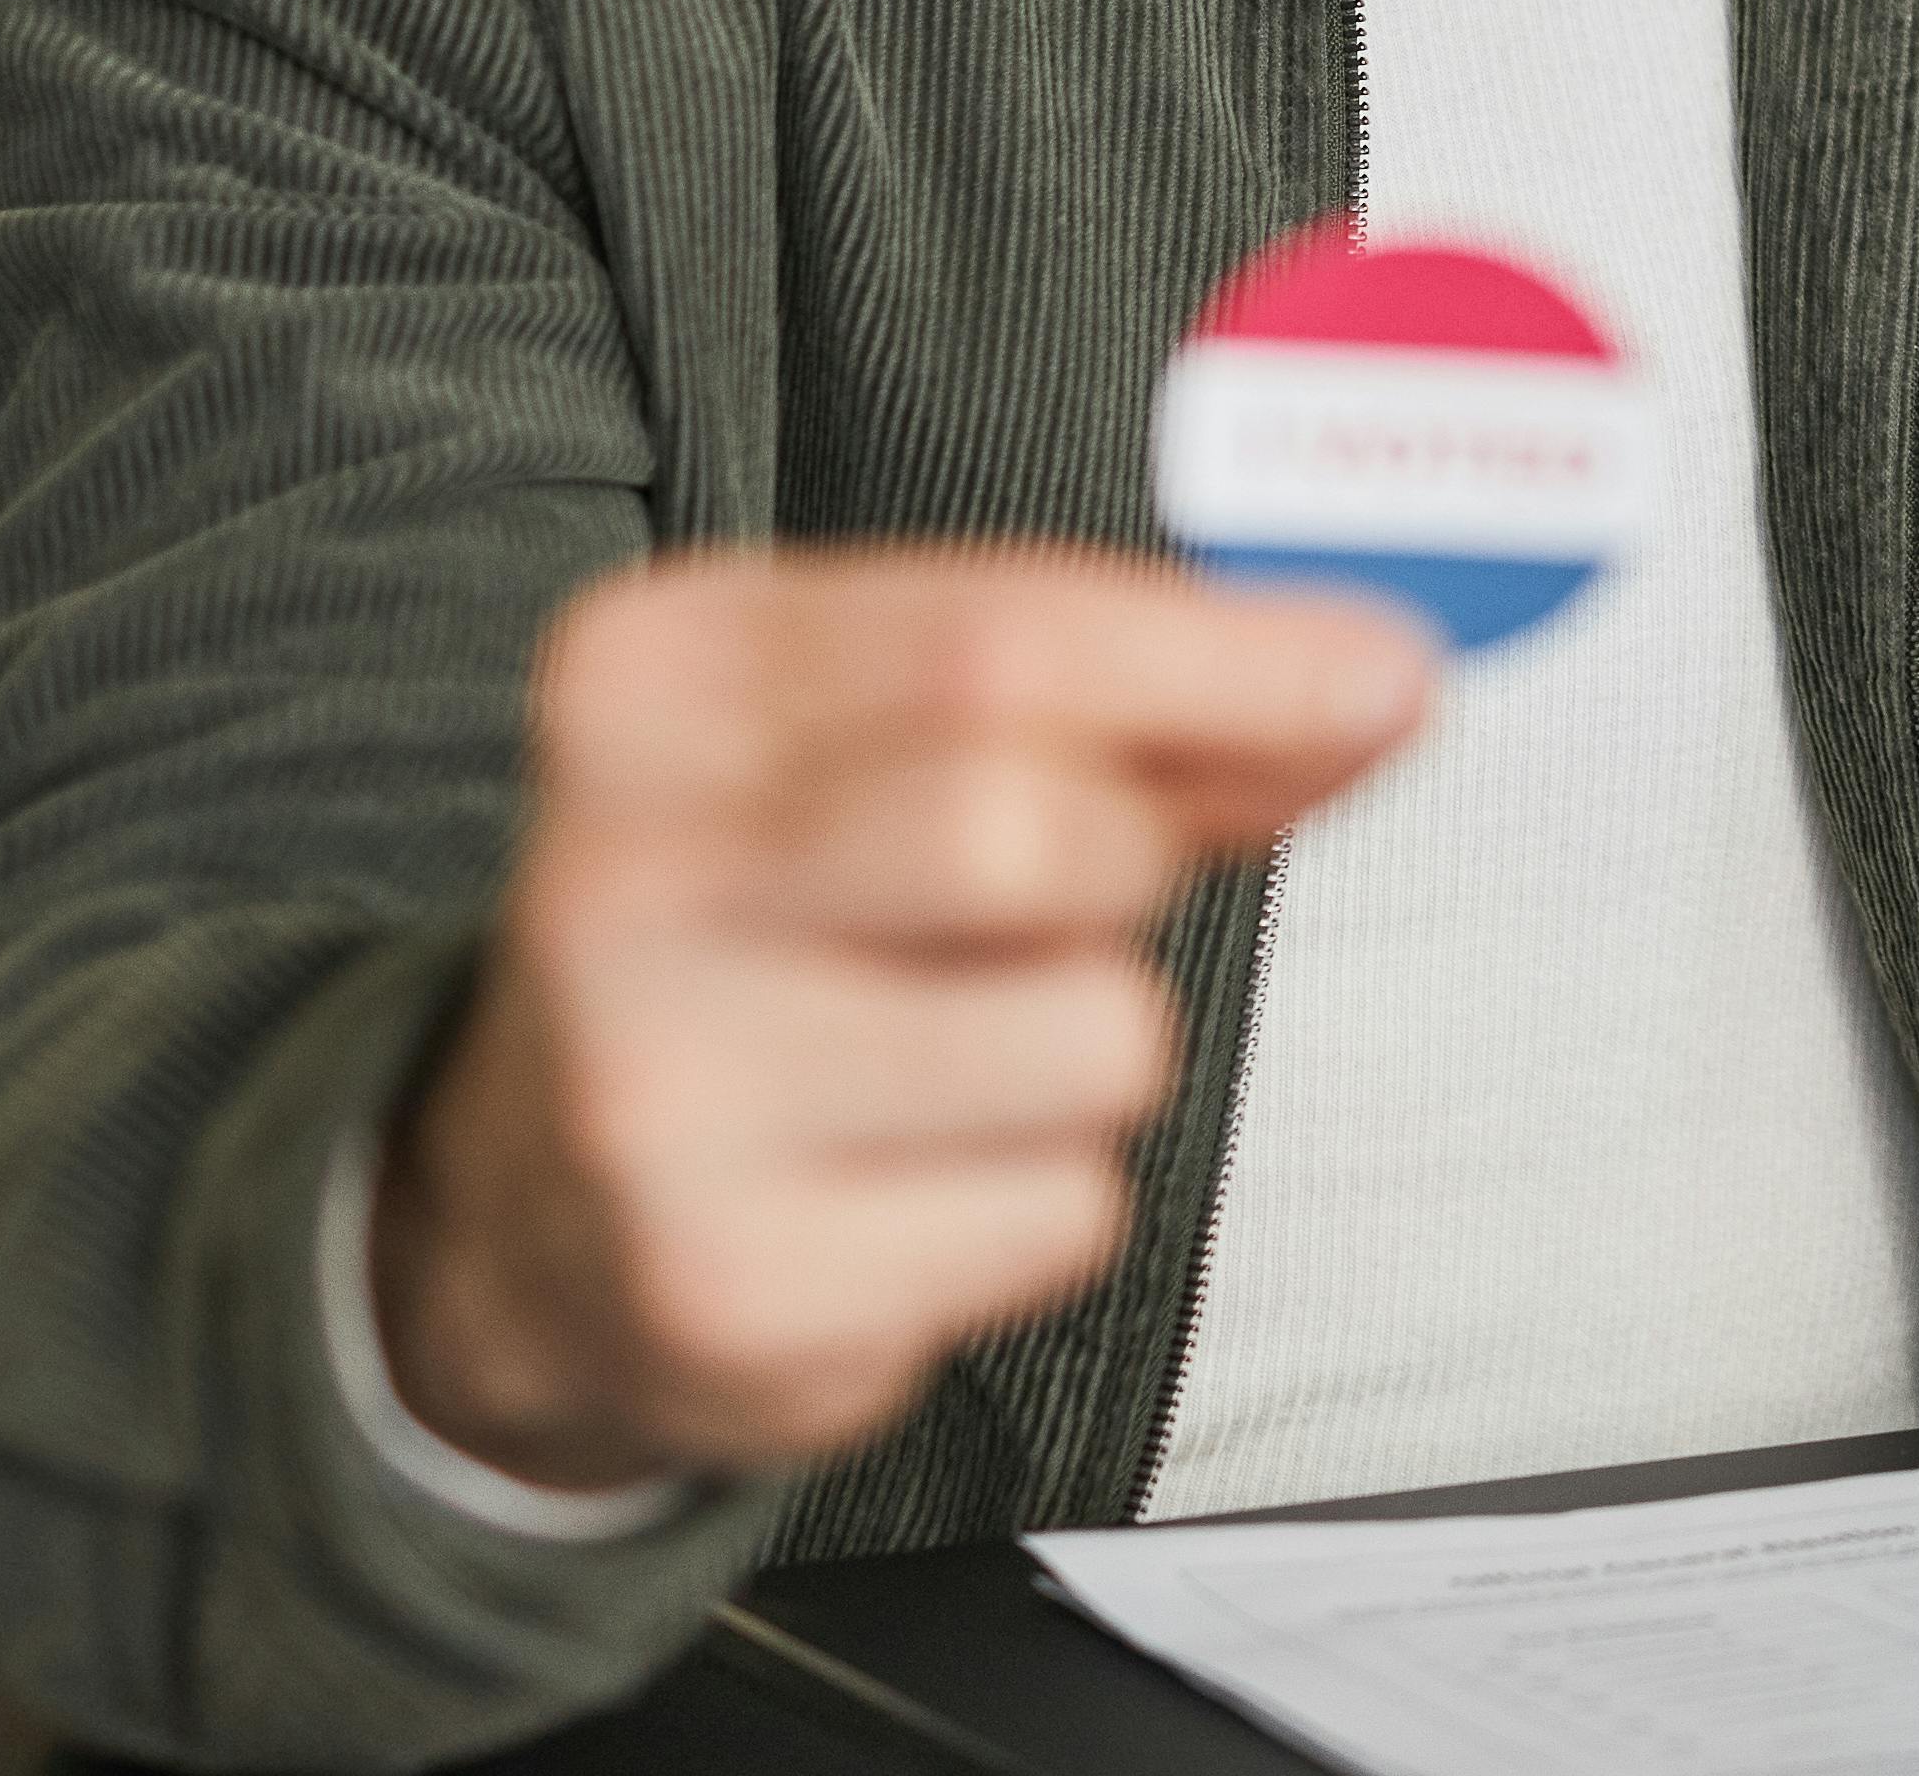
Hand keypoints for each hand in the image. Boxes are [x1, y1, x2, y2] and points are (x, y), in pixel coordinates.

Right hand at [369, 544, 1431, 1488]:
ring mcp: (662, 1092)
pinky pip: (1060, 1209)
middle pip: (1029, 828)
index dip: (1235, 660)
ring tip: (961, 1048)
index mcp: (656, 684)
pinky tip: (916, 1176)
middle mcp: (623, 875)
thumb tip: (1372, 684)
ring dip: (1098, 1037)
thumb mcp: (889, 750)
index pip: (999, 635)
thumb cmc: (775, 930)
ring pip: (1089, 1034)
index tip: (1387, 676)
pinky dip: (1048, 1190)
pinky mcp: (734, 1282)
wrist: (532, 1216)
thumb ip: (1128, 703)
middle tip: (1087, 890)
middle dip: (1134, 860)